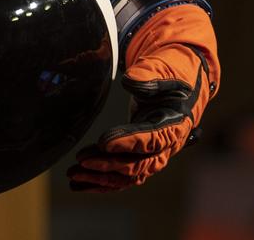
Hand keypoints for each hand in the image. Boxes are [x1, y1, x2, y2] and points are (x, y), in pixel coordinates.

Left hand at [67, 42, 213, 190]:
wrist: (179, 84)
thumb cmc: (171, 73)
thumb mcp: (164, 68)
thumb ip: (149, 75)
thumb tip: (131, 82)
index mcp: (175, 124)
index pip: (152, 138)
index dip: (128, 142)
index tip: (103, 143)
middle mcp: (167, 145)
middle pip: (139, 164)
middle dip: (109, 165)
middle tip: (81, 162)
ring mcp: (154, 154)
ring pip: (129, 175)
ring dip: (101, 178)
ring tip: (73, 175)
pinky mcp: (141, 156)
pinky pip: (124, 176)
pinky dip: (102, 182)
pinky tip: (80, 184)